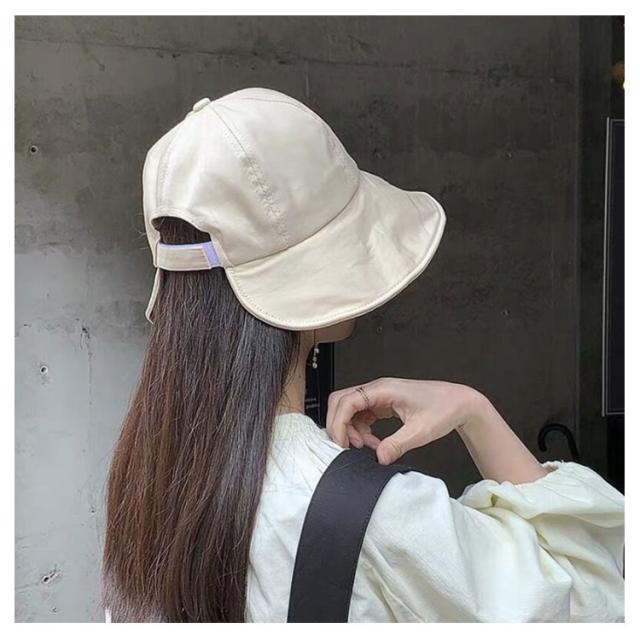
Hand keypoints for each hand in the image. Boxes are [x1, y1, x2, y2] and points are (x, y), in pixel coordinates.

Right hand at [326, 378, 487, 464]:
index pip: (347, 401)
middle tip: (346, 446)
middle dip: (339, 425)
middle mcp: (378, 389)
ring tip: (365, 447)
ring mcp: (379, 396)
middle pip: (342, 401)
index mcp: (383, 389)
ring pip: (350, 409)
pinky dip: (361, 430)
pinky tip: (372, 442)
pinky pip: (361, 415)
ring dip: (351, 429)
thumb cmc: (444, 408)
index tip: (342, 443)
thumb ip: (397, 444)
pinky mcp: (383, 404)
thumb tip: (379, 457)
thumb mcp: (421, 431)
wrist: (459, 403)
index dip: (339, 423)